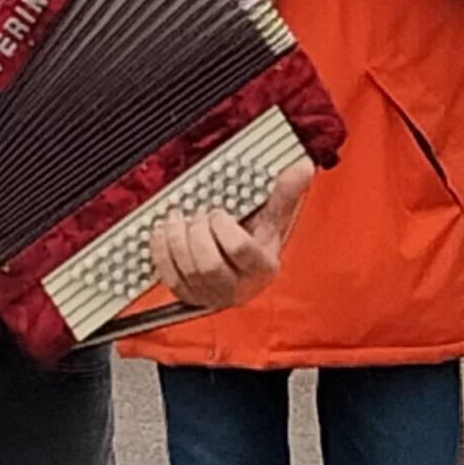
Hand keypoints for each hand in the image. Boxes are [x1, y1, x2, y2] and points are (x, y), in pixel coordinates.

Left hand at [147, 165, 313, 312]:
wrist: (244, 268)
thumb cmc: (258, 240)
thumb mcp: (274, 218)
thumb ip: (285, 193)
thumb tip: (302, 168)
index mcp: (263, 267)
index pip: (239, 249)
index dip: (222, 227)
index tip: (218, 211)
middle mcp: (239, 287)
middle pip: (209, 265)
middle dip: (197, 234)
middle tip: (197, 215)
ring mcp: (213, 295)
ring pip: (187, 273)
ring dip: (176, 240)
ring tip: (177, 218)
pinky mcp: (190, 297)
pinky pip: (170, 278)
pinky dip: (161, 253)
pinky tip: (163, 233)